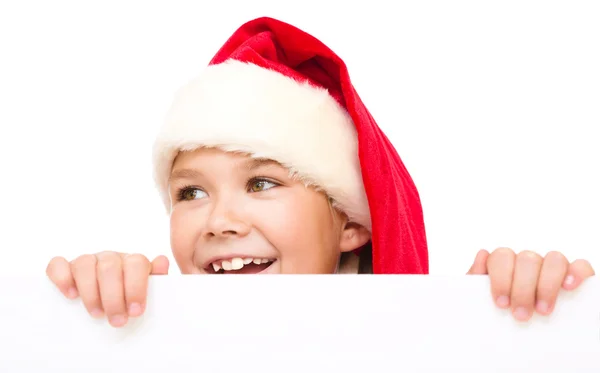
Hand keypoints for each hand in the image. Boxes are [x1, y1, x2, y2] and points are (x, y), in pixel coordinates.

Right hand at [46, 251, 169, 326]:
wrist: (114, 299)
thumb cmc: (132, 297)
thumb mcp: (149, 291)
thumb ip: (157, 279)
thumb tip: (162, 262)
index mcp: (133, 262)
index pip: (136, 263)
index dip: (136, 287)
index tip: (135, 311)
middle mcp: (111, 258)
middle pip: (110, 267)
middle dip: (113, 297)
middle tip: (117, 320)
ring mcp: (89, 261)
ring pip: (85, 264)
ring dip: (90, 291)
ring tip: (97, 314)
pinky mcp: (67, 268)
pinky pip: (58, 264)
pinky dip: (62, 277)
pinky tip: (70, 295)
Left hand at [467, 247, 594, 321]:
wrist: (521, 340)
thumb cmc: (500, 317)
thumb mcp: (484, 302)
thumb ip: (477, 280)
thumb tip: (482, 253)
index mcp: (506, 265)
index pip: (502, 256)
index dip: (501, 278)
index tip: (502, 304)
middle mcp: (529, 263)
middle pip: (527, 259)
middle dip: (523, 288)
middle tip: (521, 315)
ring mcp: (552, 268)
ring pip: (554, 259)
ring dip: (547, 285)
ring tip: (543, 310)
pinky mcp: (574, 276)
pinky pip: (580, 265)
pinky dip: (575, 273)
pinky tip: (568, 288)